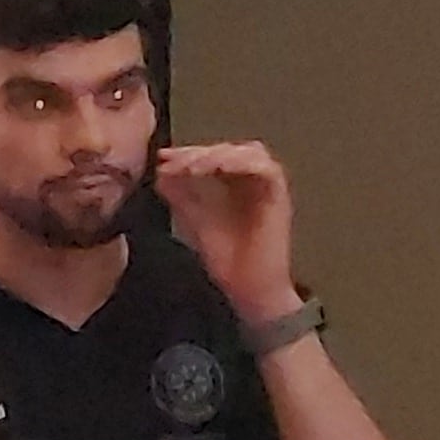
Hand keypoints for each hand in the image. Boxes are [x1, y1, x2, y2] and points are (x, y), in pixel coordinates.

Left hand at [152, 141, 298, 322]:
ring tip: (192, 167)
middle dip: (199, 152)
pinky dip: (241, 163)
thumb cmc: (227, 262)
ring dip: (218, 155)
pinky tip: (217, 169)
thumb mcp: (194, 223)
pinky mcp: (279, 196)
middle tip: (175, 160)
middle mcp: (253, 182)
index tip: (163, 157)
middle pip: (230, 149)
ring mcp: (268, 188)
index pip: (213, 156)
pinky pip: (265, 168)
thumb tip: (161, 174)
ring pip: (249, 152)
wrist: (249, 290)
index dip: (188, 153)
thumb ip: (181, 198)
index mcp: (234, 186)